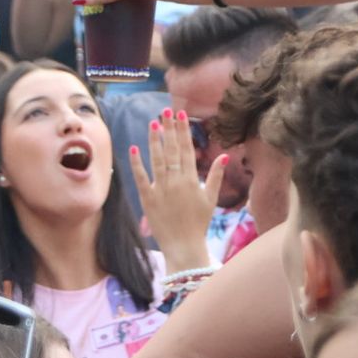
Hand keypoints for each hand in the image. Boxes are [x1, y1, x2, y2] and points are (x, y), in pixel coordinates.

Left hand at [130, 108, 222, 273]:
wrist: (183, 246)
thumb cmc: (199, 223)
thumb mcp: (211, 198)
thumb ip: (216, 175)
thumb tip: (224, 155)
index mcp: (191, 179)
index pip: (186, 149)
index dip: (183, 131)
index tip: (180, 115)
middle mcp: (175, 181)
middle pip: (172, 150)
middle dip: (169, 129)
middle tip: (165, 111)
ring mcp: (160, 189)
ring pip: (157, 159)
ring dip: (154, 140)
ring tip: (153, 123)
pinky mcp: (147, 199)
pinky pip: (141, 178)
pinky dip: (136, 163)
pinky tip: (133, 148)